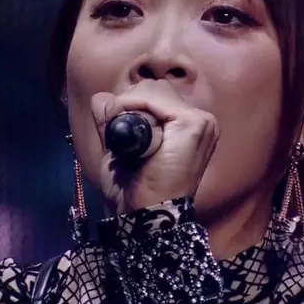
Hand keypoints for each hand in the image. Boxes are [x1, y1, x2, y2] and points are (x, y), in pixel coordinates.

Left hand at [90, 80, 219, 214]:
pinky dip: (131, 108)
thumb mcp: (119, 149)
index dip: (130, 107)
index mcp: (189, 126)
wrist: (145, 216)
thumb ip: (112, 121)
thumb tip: (102, 97)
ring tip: (129, 140)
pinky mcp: (194, 124)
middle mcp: (201, 120)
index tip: (121, 137)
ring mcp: (201, 121)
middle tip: (123, 139)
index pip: (155, 94)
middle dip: (129, 105)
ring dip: (128, 107)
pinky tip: (131, 135)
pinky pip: (152, 98)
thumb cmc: (135, 190)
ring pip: (151, 89)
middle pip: (154, 87)